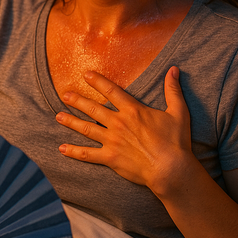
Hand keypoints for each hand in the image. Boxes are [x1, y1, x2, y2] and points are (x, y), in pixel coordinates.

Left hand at [55, 66, 192, 196]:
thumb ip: (173, 90)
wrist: (170, 169)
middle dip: (77, 101)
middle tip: (65, 95)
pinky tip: (62, 148)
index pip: (111, 92)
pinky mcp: (110, 158)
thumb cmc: (176, 141)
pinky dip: (74, 152)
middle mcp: (119, 123)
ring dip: (71, 121)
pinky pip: (88, 154)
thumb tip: (174, 69)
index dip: (97, 82)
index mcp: (132, 111)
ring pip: (87, 128)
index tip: (86, 75)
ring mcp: (112, 141)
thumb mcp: (178, 112)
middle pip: (93, 108)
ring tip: (58, 116)